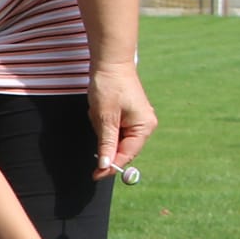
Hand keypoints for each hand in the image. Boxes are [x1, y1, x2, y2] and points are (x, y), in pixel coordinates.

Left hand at [88, 61, 155, 178]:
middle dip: (104, 138)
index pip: (127, 155)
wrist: (110, 62)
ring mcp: (137, 120)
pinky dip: (102, 122)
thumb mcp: (104, 117)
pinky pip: (112, 128)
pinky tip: (100, 108)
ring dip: (102, 128)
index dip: (110, 166)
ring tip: (99, 109)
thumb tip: (105, 166)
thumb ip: (106, 144)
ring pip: (113, 138)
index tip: (95, 175)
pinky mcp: (128, 116)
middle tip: (98, 118)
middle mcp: (144, 125)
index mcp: (144, 127)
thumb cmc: (109, 86)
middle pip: (121, 148)